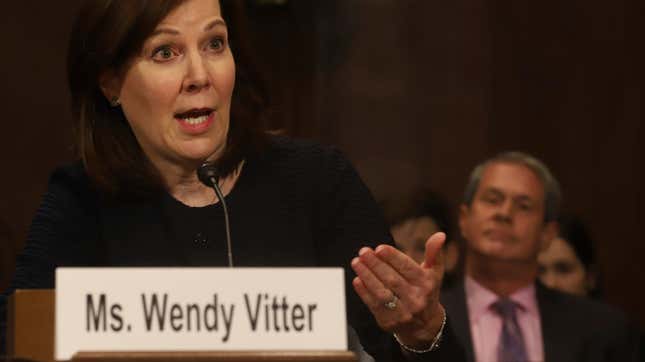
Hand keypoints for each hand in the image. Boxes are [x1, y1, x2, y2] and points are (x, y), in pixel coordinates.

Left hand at [351, 232, 445, 347]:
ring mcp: (403, 313)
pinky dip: (364, 292)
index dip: (393, 258)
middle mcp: (416, 299)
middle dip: (376, 264)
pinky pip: (374, 305)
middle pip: (392, 279)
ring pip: (381, 292)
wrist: (424, 325)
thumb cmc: (426, 291)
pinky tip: (357, 279)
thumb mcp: (434, 272)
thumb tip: (440, 234)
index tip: (379, 248)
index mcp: (427, 284)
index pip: (408, 268)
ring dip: (367, 276)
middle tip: (363, 251)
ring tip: (356, 262)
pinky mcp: (389, 321)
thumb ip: (434, 253)